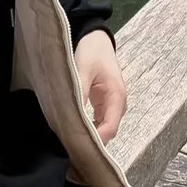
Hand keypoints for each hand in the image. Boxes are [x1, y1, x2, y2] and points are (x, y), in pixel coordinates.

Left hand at [74, 29, 127, 143]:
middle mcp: (118, 104)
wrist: (95, 38)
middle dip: (92, 141)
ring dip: (90, 135)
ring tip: (70, 142)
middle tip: (69, 148)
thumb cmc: (91, 51)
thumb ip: (80, 94)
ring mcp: (112, 105)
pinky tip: (74, 131)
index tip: (77, 147)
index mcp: (116, 96)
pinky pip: (99, 122)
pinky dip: (89, 128)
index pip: (109, 128)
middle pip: (108, 131)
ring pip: (103, 128)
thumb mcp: (82, 71)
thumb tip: (74, 119)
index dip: (96, 141)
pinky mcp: (104, 104)